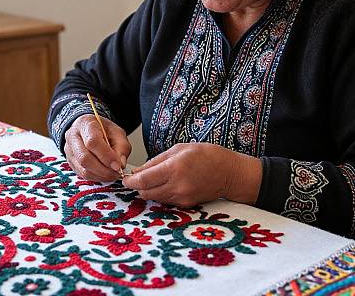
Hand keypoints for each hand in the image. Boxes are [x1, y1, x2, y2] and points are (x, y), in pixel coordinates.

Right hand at [64, 114, 131, 181]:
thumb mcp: (117, 132)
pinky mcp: (70, 162)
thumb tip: (120, 164)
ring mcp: (69, 151)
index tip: (118, 165)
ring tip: (113, 174)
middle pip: (84, 158)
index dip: (106, 156)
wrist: (89, 128)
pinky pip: (82, 174)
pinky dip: (96, 177)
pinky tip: (105, 175)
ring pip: (82, 169)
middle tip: (117, 173)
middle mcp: (73, 137)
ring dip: (100, 175)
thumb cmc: (103, 129)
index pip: (93, 142)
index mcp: (86, 124)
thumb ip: (122, 146)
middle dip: (103, 169)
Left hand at [122, 143, 261, 207]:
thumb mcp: (179, 149)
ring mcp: (182, 197)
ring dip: (149, 190)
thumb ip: (157, 160)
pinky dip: (161, 194)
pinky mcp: (186, 205)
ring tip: (153, 179)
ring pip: (154, 198)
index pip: (143, 180)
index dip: (130, 181)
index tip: (125, 178)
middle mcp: (177, 186)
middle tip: (137, 178)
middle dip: (138, 186)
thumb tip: (138, 170)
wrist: (229, 172)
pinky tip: (167, 184)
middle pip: (146, 193)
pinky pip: (166, 201)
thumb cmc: (206, 155)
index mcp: (174, 168)